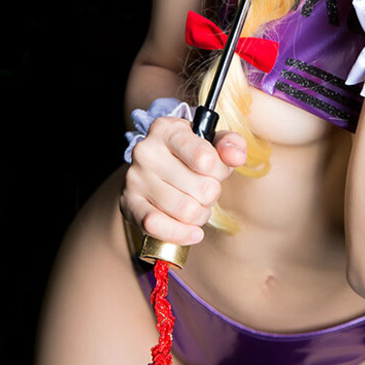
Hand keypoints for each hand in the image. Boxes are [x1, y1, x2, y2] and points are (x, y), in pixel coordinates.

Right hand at [120, 115, 246, 245]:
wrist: (154, 173)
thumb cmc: (190, 156)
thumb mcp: (212, 142)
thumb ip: (230, 144)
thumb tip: (236, 157)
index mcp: (167, 130)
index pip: (206, 158)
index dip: (220, 171)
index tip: (216, 169)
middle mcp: (146, 151)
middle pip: (202, 189)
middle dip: (212, 194)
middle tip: (206, 189)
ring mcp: (135, 178)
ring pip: (186, 211)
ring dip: (201, 215)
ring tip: (198, 206)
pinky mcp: (129, 204)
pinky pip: (158, 227)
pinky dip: (182, 234)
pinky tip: (193, 232)